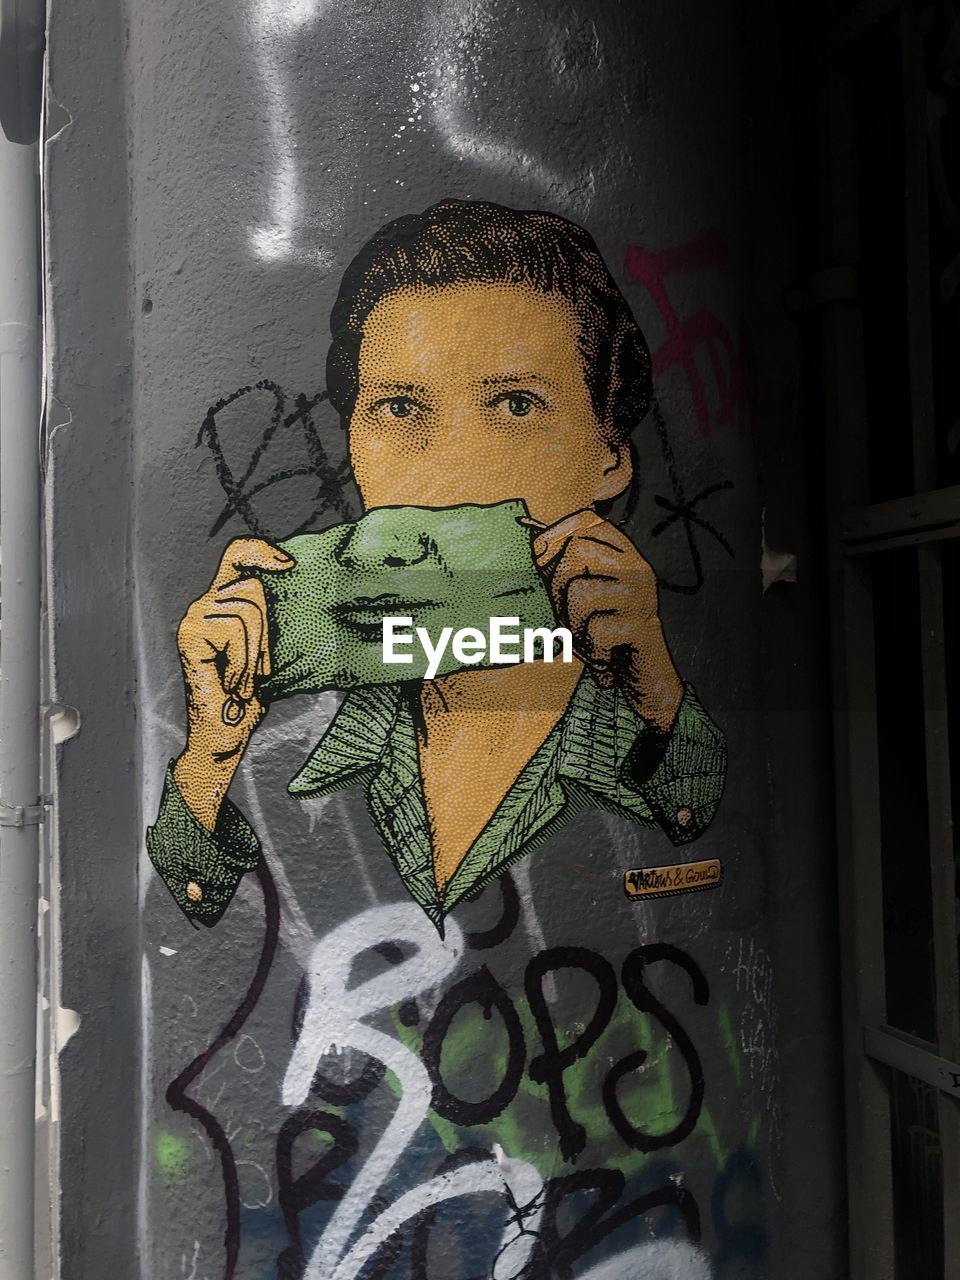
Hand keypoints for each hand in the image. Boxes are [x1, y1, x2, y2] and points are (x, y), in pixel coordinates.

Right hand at [173, 538, 293, 828]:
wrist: (222, 736)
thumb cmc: (246, 700)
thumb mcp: (266, 651)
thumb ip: (270, 620)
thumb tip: (301, 590)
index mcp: (222, 603)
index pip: (237, 554)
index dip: (262, 550)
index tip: (289, 565)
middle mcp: (203, 605)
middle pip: (253, 586)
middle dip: (266, 633)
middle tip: (256, 670)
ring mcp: (193, 618)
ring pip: (248, 610)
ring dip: (254, 655)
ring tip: (241, 680)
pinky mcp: (189, 634)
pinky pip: (235, 630)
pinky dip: (242, 662)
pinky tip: (229, 683)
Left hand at [532, 510, 682, 731]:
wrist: (643, 678)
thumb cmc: (603, 632)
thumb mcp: (581, 594)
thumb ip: (561, 569)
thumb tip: (534, 545)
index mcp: (624, 553)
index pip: (586, 519)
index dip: (555, 535)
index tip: (541, 559)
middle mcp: (638, 568)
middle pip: (575, 553)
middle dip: (559, 589)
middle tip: (573, 617)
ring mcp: (642, 596)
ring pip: (580, 594)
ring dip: (574, 626)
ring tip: (591, 638)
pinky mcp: (643, 627)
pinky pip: (595, 632)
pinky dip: (592, 652)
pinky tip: (606, 657)